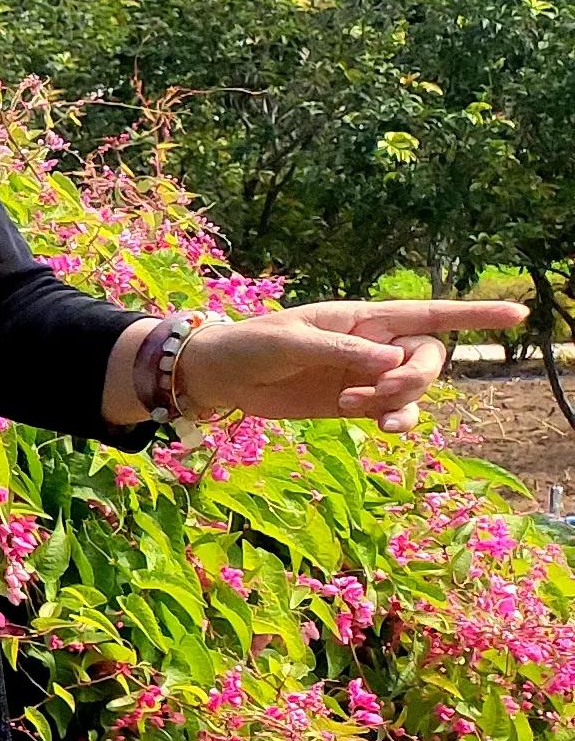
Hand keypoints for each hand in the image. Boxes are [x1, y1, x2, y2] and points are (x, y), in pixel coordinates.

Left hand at [178, 299, 526, 429]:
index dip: (475, 313)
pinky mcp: (355, 403)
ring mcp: (368, 376)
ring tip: (355, 406)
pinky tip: (380, 427)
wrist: (222, 375)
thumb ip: (342, 351)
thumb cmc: (253, 344)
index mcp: (364, 318)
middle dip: (416, 377)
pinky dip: (397, 420)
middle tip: (377, 391)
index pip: (429, 314)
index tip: (518, 314)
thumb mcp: (294, 342)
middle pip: (429, 358)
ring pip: (416, 389)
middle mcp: (375, 344)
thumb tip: (391, 361)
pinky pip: (395, 412)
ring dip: (400, 401)